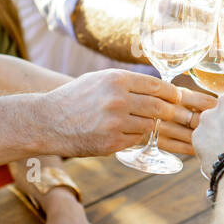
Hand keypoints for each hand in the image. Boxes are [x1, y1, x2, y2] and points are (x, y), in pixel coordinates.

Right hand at [41, 69, 215, 157]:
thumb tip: (161, 87)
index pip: (158, 86)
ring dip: (153, 126)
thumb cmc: (76, 98)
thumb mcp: (100, 80)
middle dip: (170, 112)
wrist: (47, 121)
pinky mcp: (112, 143)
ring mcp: (115, 123)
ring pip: (151, 126)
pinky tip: (129, 133)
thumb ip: (128, 83)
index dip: (172, 93)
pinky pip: (137, 140)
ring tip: (149, 123)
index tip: (176, 97)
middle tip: (173, 114)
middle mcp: (117, 100)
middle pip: (159, 107)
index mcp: (117, 80)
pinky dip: (137, 137)